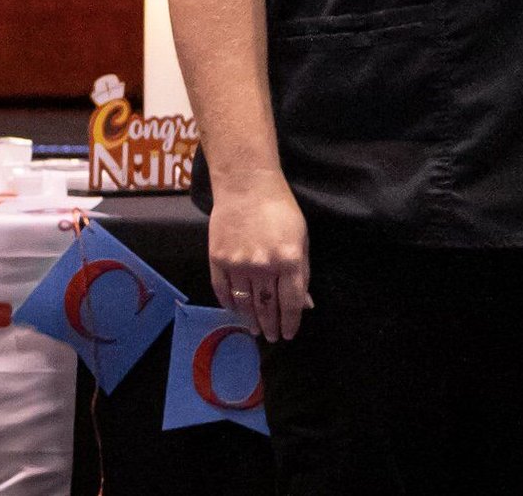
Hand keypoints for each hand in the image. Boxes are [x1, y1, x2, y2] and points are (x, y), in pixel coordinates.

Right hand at [208, 177, 311, 339]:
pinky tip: (237, 312)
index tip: (289, 334)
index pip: (292, 302)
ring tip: (256, 330)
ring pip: (246, 303)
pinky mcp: (218, 260)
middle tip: (271, 337)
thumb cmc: (280, 209)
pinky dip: (230, 305)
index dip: (291, 322)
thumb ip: (302, 272)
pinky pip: (223, 292)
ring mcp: (238, 264)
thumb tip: (305, 304)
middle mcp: (264, 266)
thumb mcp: (301, 237)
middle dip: (271, 326)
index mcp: (289, 260)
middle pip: (268, 307)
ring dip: (251, 320)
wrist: (246, 185)